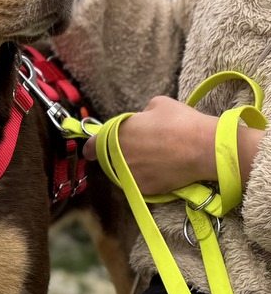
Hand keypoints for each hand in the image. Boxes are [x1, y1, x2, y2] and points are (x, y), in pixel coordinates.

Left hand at [83, 96, 218, 194]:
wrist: (203, 148)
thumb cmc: (180, 121)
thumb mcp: (157, 104)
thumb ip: (140, 114)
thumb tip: (140, 121)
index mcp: (115, 136)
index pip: (91, 146)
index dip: (93, 146)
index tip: (95, 146)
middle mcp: (117, 158)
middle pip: (108, 160)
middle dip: (115, 155)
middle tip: (133, 149)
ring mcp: (130, 176)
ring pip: (122, 172)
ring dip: (129, 166)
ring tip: (149, 158)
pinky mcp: (144, 189)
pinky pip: (138, 182)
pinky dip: (144, 177)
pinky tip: (159, 169)